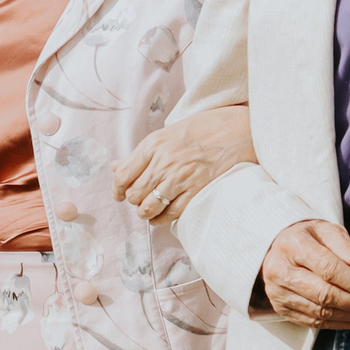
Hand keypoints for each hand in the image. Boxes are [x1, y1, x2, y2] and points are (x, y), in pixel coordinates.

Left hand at [114, 105, 253, 223]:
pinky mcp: (196, 190)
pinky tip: (160, 217)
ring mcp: (179, 178)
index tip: (119, 195)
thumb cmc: (200, 130)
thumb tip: (115, 167)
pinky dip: (161, 219)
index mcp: (152, 146)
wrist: (234, 130)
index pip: (123, 176)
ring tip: (148, 210)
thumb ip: (139, 154)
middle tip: (139, 200)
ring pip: (149, 206)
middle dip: (133, 201)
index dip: (117, 189)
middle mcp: (163, 162)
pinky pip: (171, 213)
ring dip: (145, 212)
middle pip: (134, 193)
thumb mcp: (164, 135)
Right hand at [256, 220, 349, 329]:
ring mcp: (278, 292)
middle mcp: (280, 270)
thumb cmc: (306, 239)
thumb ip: (346, 247)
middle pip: (325, 294)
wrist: (276, 249)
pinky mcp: (281, 308)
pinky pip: (314, 322)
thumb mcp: (326, 231)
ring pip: (321, 312)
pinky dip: (339, 323)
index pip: (328, 269)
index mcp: (293, 245)